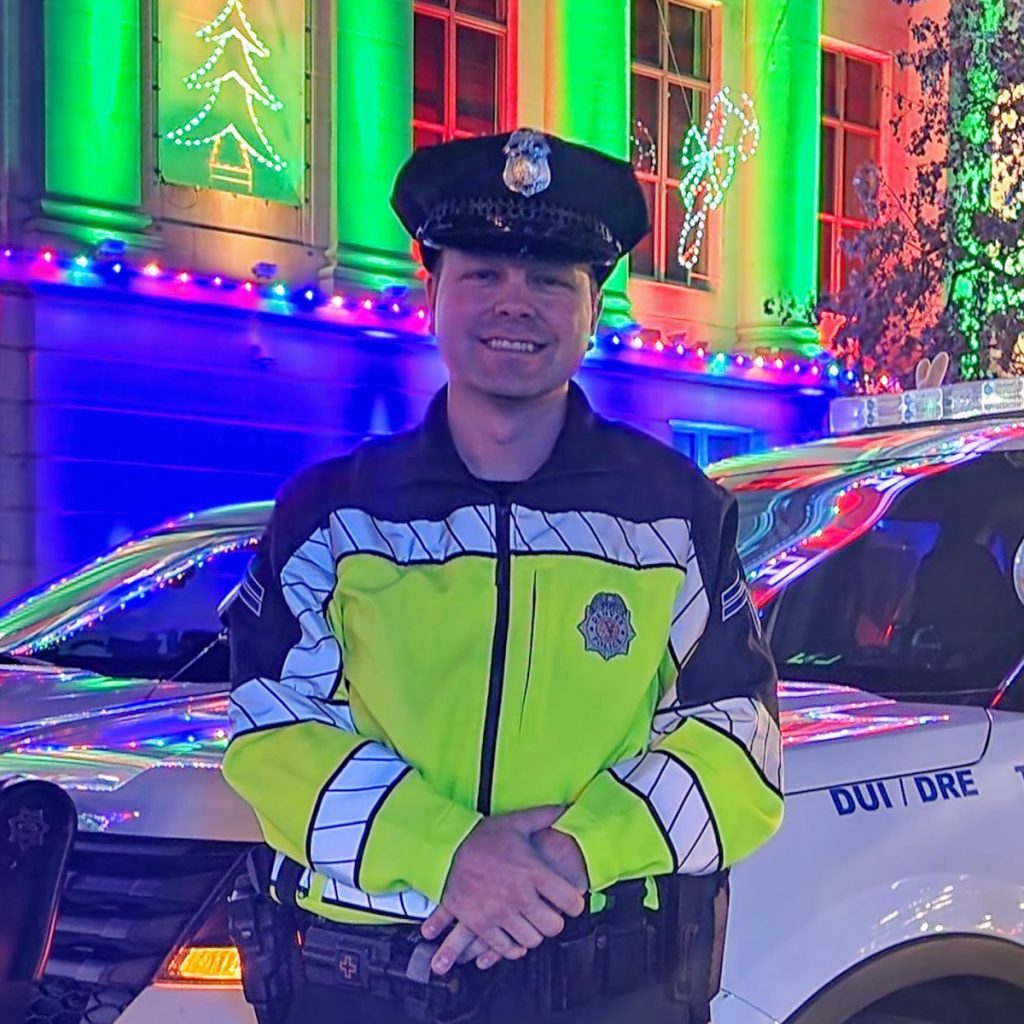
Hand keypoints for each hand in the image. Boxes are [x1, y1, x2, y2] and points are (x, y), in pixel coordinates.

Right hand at [421, 806, 585, 973]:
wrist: (445, 849)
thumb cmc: (481, 837)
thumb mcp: (516, 822)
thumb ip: (545, 816)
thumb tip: (566, 807)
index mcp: (532, 871)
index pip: (570, 901)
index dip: (575, 903)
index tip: (571, 901)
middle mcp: (519, 895)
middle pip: (553, 926)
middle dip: (555, 920)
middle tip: (551, 913)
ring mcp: (499, 912)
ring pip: (532, 940)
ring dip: (534, 933)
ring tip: (531, 922)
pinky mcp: (481, 924)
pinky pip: (506, 949)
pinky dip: (513, 946)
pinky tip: (514, 935)